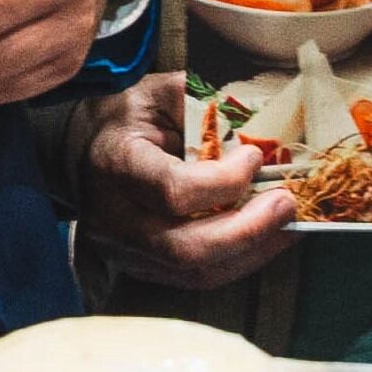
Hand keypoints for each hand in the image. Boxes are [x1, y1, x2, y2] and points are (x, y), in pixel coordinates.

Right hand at [74, 69, 295, 284]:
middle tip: (286, 203)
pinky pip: (197, 278)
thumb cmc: (128, 119)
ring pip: (196, 272)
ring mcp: (126, 252)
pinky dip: (239, 261)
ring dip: (251, 251)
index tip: (254, 157)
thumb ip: (199, 100)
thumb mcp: (156, 92)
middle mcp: (115, 218)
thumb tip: (250, 121)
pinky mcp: (143, 269)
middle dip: (248, 230)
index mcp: (116, 164)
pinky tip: (267, 238)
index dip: (223, 181)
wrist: (84, 153)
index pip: (172, 190)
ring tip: (287, 224)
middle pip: (186, 247)